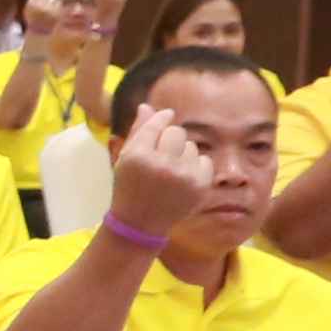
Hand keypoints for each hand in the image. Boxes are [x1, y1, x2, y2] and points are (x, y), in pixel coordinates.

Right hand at [103, 102, 205, 236]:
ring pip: (191, 145)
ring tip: (170, 170)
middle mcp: (162, 165)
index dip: (161, 118)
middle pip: (177, 131)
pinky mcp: (200, 186)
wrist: (140, 224)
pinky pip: (204, 160)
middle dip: (170, 138)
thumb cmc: (129, 187)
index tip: (165, 117)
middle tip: (162, 153)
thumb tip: (148, 106)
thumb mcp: (125, 158)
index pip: (157, 123)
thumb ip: (138, 131)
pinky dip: (195, 166)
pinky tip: (183, 178)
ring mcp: (183, 176)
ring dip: (182, 153)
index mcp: (138, 156)